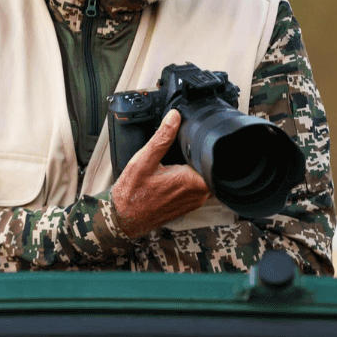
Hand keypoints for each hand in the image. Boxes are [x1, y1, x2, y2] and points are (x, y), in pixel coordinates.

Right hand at [111, 109, 210, 237]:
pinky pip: (198, 186)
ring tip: (175, 162)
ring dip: (193, 167)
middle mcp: (200, 193)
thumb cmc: (132, 193)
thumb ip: (162, 138)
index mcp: (193, 181)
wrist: (123, 219)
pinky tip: (173, 174)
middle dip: (197, 155)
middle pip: (209, 165)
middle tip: (179, 151)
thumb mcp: (144, 160)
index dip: (204, 145)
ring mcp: (196, 201)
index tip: (191, 141)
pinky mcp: (191, 204)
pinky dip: (189, 178)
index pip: (213, 157)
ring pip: (204, 175)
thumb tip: (174, 117)